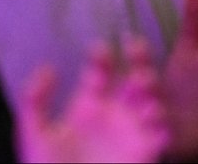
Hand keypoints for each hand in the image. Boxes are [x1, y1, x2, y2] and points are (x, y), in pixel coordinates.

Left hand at [16, 38, 169, 162]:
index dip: (101, 56)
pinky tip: (155, 118)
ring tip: (142, 84)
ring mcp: (132, 131)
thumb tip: (49, 68)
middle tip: (135, 46)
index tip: (99, 50)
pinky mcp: (145, 152)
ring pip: (152, 100)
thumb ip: (34, 100)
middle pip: (133, 77)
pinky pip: (162, 135)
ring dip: (152, 88)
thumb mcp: (34, 134)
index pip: (100, 70)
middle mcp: (115, 112)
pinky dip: (163, 124)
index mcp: (89, 103)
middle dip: (139, 59)